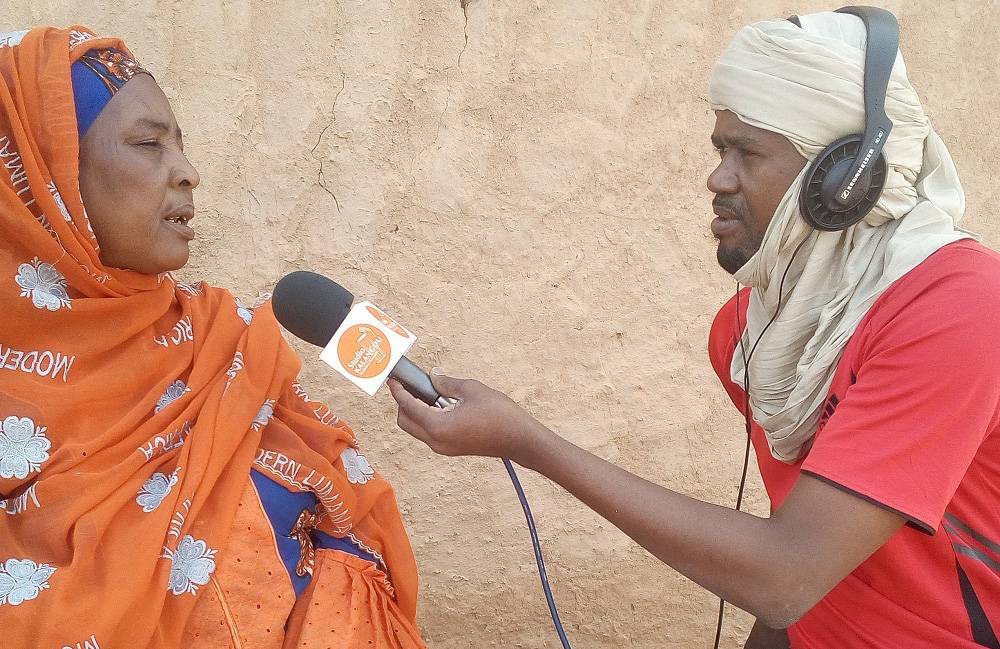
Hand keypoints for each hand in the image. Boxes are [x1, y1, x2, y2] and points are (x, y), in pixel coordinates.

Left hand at [387, 372, 545, 462]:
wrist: (520, 440)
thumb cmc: (499, 414)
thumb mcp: (471, 390)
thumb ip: (447, 383)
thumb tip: (433, 376)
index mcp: (438, 426)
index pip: (408, 407)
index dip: (398, 390)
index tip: (394, 378)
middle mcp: (436, 441)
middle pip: (406, 422)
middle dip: (403, 402)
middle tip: (409, 383)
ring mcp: (443, 447)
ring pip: (417, 429)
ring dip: (416, 410)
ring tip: (427, 391)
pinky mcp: (452, 448)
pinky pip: (430, 433)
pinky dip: (427, 418)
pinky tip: (440, 403)